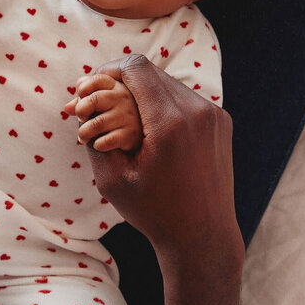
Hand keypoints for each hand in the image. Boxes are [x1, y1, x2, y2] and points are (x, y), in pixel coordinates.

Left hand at [64, 73, 142, 151]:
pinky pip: (105, 141)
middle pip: (93, 99)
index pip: (98, 79)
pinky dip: (98, 145)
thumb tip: (66, 108)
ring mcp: (128, 117)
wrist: (143, 137)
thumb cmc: (117, 116)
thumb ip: (84, 101)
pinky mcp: (131, 135)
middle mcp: (124, 99)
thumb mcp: (103, 104)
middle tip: (81, 118)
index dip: (83, 88)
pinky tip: (99, 145)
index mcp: (117, 87)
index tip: (80, 98)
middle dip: (81, 110)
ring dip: (84, 132)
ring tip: (83, 138)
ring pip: (96, 124)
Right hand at [84, 54, 240, 254]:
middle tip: (101, 100)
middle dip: (122, 81)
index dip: (107, 70)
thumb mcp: (111, 179)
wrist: (203, 236)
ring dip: (143, 92)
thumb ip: (93, 138)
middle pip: (151, 72)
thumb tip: (82, 108)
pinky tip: (150, 128)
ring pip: (169, 83)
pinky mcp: (221, 122)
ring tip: (124, 116)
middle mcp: (198, 111)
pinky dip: (163, 104)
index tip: (91, 86)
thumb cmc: (154, 212)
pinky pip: (185, 99)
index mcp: (169, 122)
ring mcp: (214, 115)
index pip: (135, 67)